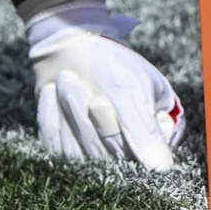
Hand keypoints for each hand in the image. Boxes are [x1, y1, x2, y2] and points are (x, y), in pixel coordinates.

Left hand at [28, 4, 183, 169]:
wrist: (74, 42)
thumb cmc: (110, 62)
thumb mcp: (130, 88)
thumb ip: (144, 129)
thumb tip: (161, 167)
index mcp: (152, 139)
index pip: (134, 156)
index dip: (111, 130)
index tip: (97, 102)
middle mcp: (126, 152)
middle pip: (101, 154)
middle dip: (83, 115)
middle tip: (70, 81)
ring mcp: (94, 152)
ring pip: (76, 153)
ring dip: (66, 112)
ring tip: (64, 79)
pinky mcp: (67, 146)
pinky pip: (53, 145)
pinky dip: (49, 116)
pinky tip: (49, 91)